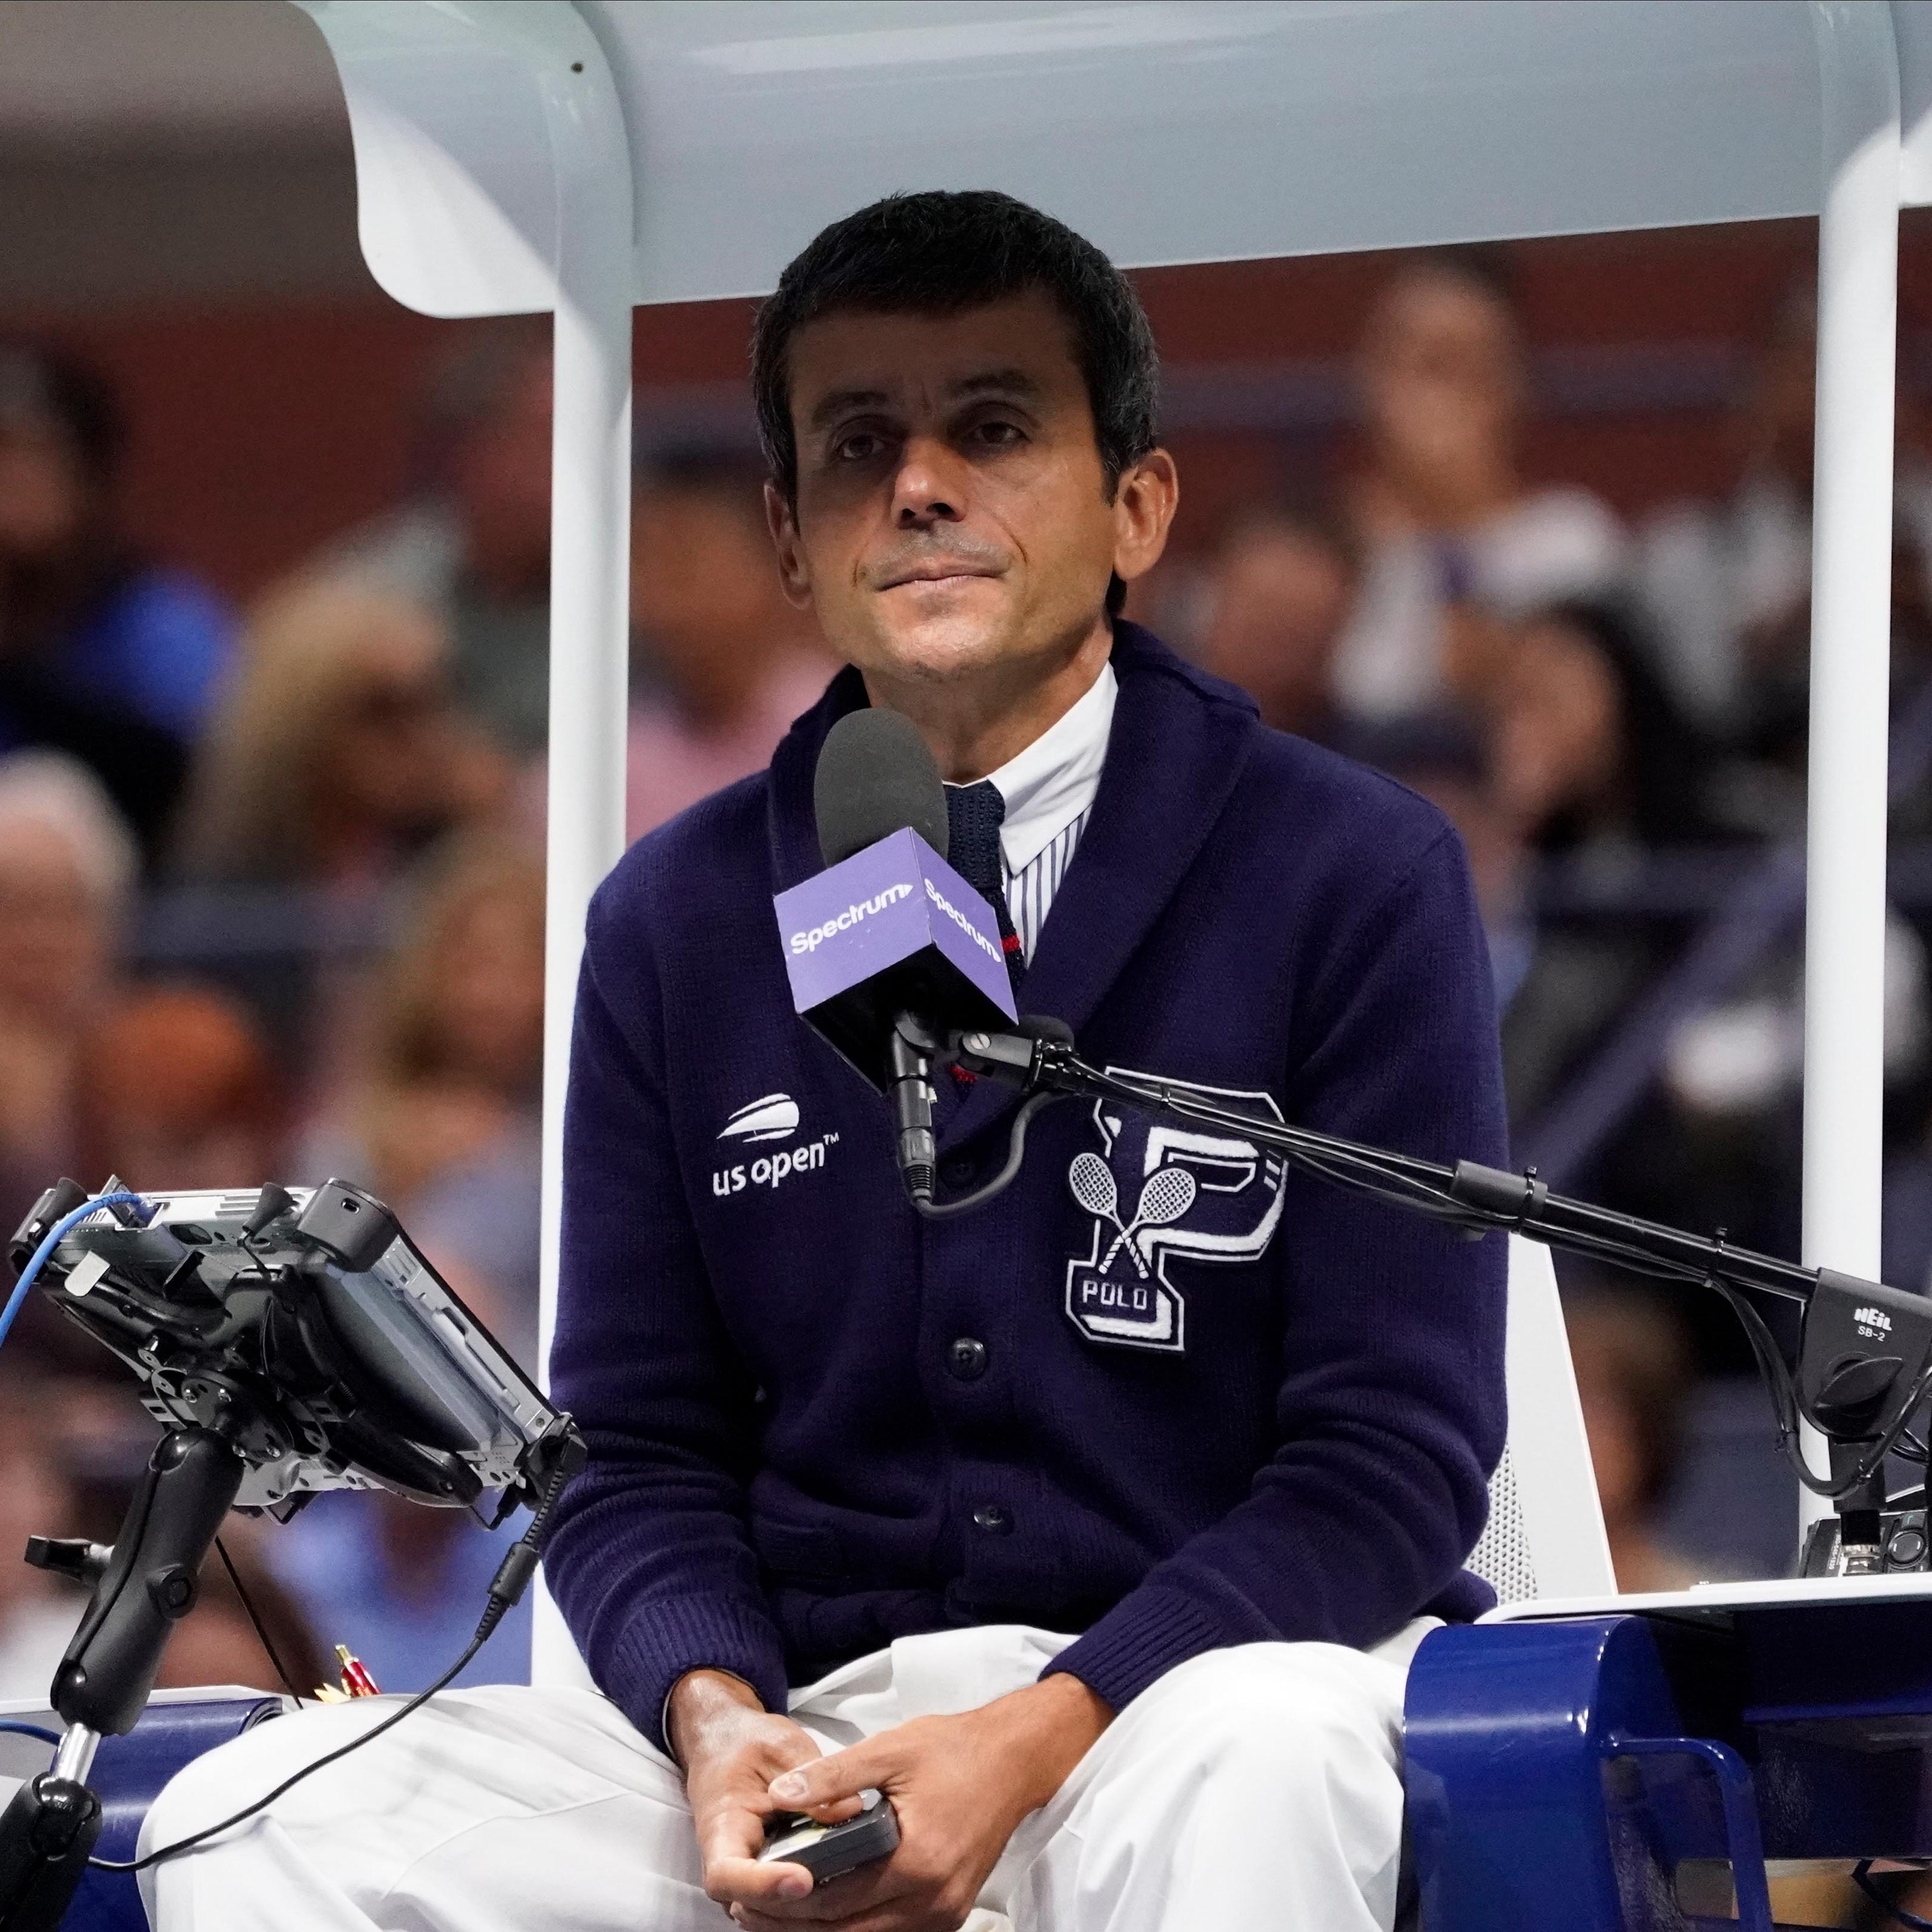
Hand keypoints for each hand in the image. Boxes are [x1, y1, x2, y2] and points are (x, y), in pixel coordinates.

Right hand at [668, 1670, 841, 1917]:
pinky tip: (845, 1877)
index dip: (763, 1885)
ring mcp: (744, 1876)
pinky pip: (784, 1904)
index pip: (727, 1874)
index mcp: (722, 1825)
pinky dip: (812, 1900)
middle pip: (751, 1904)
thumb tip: (849, 1809)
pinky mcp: (764, 1879)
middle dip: (796, 1903)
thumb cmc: (749, 1743)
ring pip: (770, 1912)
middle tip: (844, 1882)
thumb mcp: (782, 1745)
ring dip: (807, 1905)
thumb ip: (813, 1775)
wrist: (727, 1744)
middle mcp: (727, 1861)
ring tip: (850, 1879)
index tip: (803, 1878)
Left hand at [726, 1672, 1110, 1931]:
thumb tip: (780, 1794)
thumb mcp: (890, 1750)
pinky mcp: (949, 1912)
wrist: (1014, 1760)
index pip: (834, 1901)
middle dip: (794, 1927)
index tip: (746, 1894)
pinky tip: (825, 1908)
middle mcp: (933, 1902)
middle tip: (748, 1912)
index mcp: (917, 1862)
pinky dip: (854, 1925)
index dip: (784, 1901)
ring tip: (776, 1913)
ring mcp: (944, 1913)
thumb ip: (832, 1777)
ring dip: (823, 1931)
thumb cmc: (957, 1750)